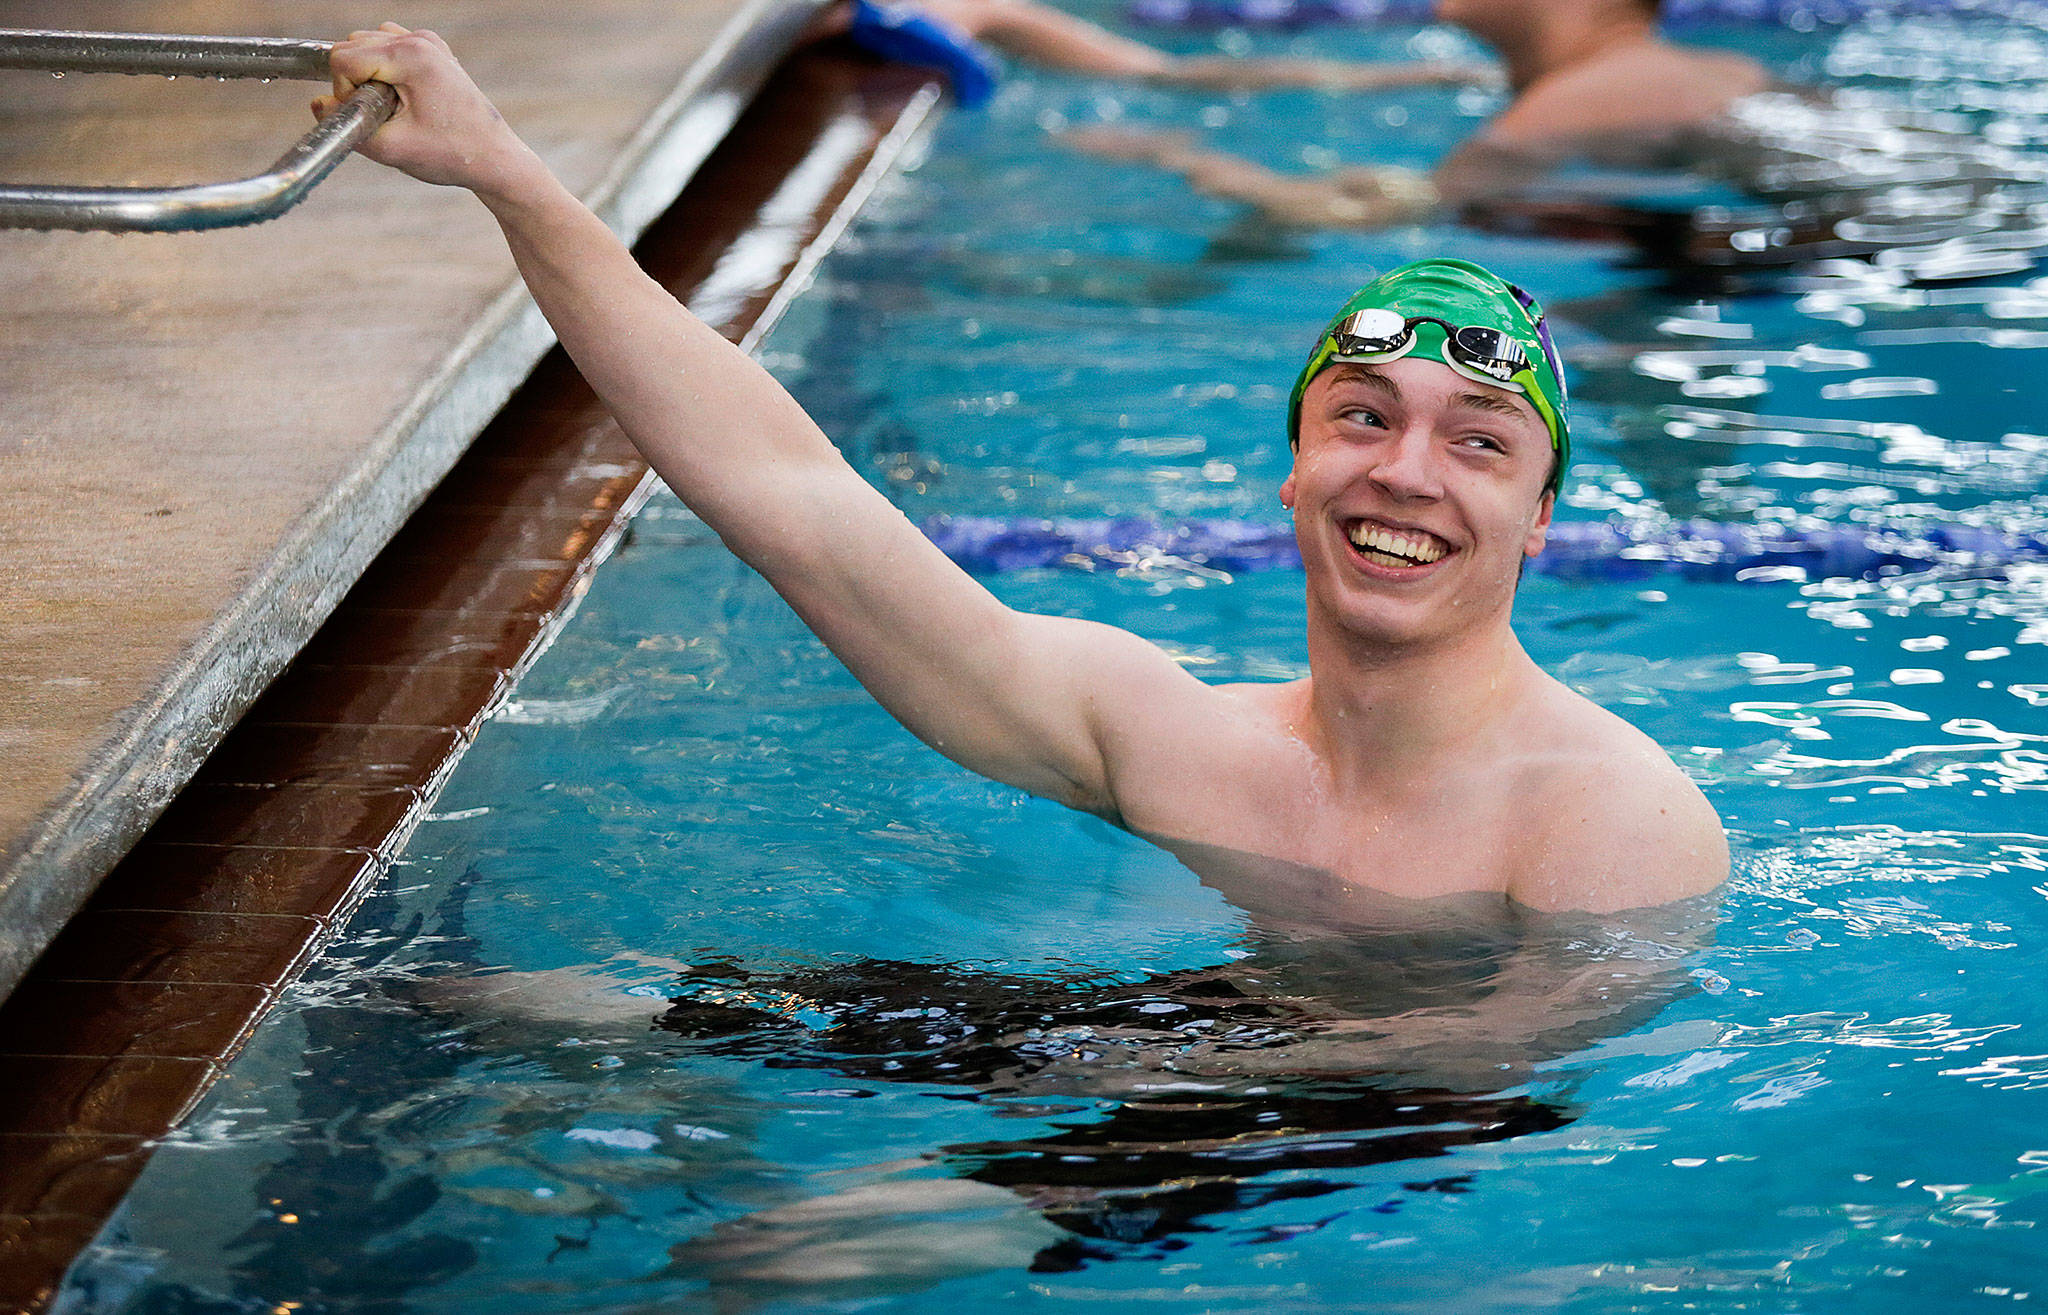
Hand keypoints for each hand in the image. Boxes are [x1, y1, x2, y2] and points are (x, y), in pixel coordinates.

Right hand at [314, 23, 534, 193]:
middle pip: (352, 45)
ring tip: (395, 108)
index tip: (369, 116)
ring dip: (368, 75)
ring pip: (367, 43)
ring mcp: (428, 42)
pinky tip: (403, 99)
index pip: (343, 58)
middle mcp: (420, 40)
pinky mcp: (433, 50)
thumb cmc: (452, 155)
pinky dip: (384, 70)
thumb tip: (317, 104)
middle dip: (355, 82)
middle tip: (384, 114)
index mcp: (411, 56)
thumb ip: (346, 124)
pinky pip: (388, 48)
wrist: (495, 159)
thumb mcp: (390, 148)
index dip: (344, 91)